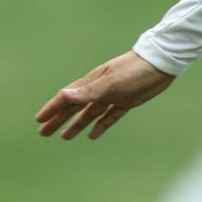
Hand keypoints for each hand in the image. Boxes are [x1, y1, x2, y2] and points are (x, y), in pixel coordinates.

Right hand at [36, 50, 175, 139]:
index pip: (66, 97)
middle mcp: (99, 89)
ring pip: (90, 113)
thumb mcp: (111, 83)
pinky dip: (101, 125)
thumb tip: (64, 95)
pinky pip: (110, 116)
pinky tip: (93, 135)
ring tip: (65, 137)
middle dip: (59, 119)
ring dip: (77, 124)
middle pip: (74, 107)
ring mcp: (113, 95)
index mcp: (92, 83)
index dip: (52, 109)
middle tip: (44, 133)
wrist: (161, 64)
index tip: (39, 120)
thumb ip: (89, 92)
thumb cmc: (135, 70)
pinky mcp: (127, 101)